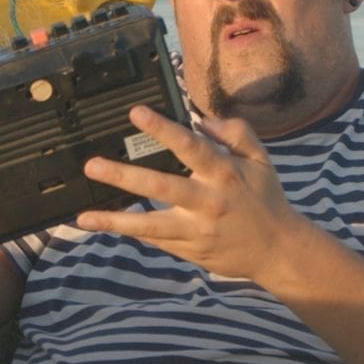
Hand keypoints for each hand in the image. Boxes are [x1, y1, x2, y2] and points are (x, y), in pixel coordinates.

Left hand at [78, 105, 300, 280]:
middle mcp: (207, 201)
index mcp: (223, 172)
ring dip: (116, 220)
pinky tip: (102, 226)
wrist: (278, 250)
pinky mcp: (190, 250)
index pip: (189, 146)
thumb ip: (235, 132)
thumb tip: (201, 121)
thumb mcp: (260, 159)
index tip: (135, 112)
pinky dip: (129, 232)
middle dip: (124, 176)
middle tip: (92, 165)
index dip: (162, 129)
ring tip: (85, 217)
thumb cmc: (265, 198)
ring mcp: (197, 230)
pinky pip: (155, 240)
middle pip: (161, 186)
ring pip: (151, 225)